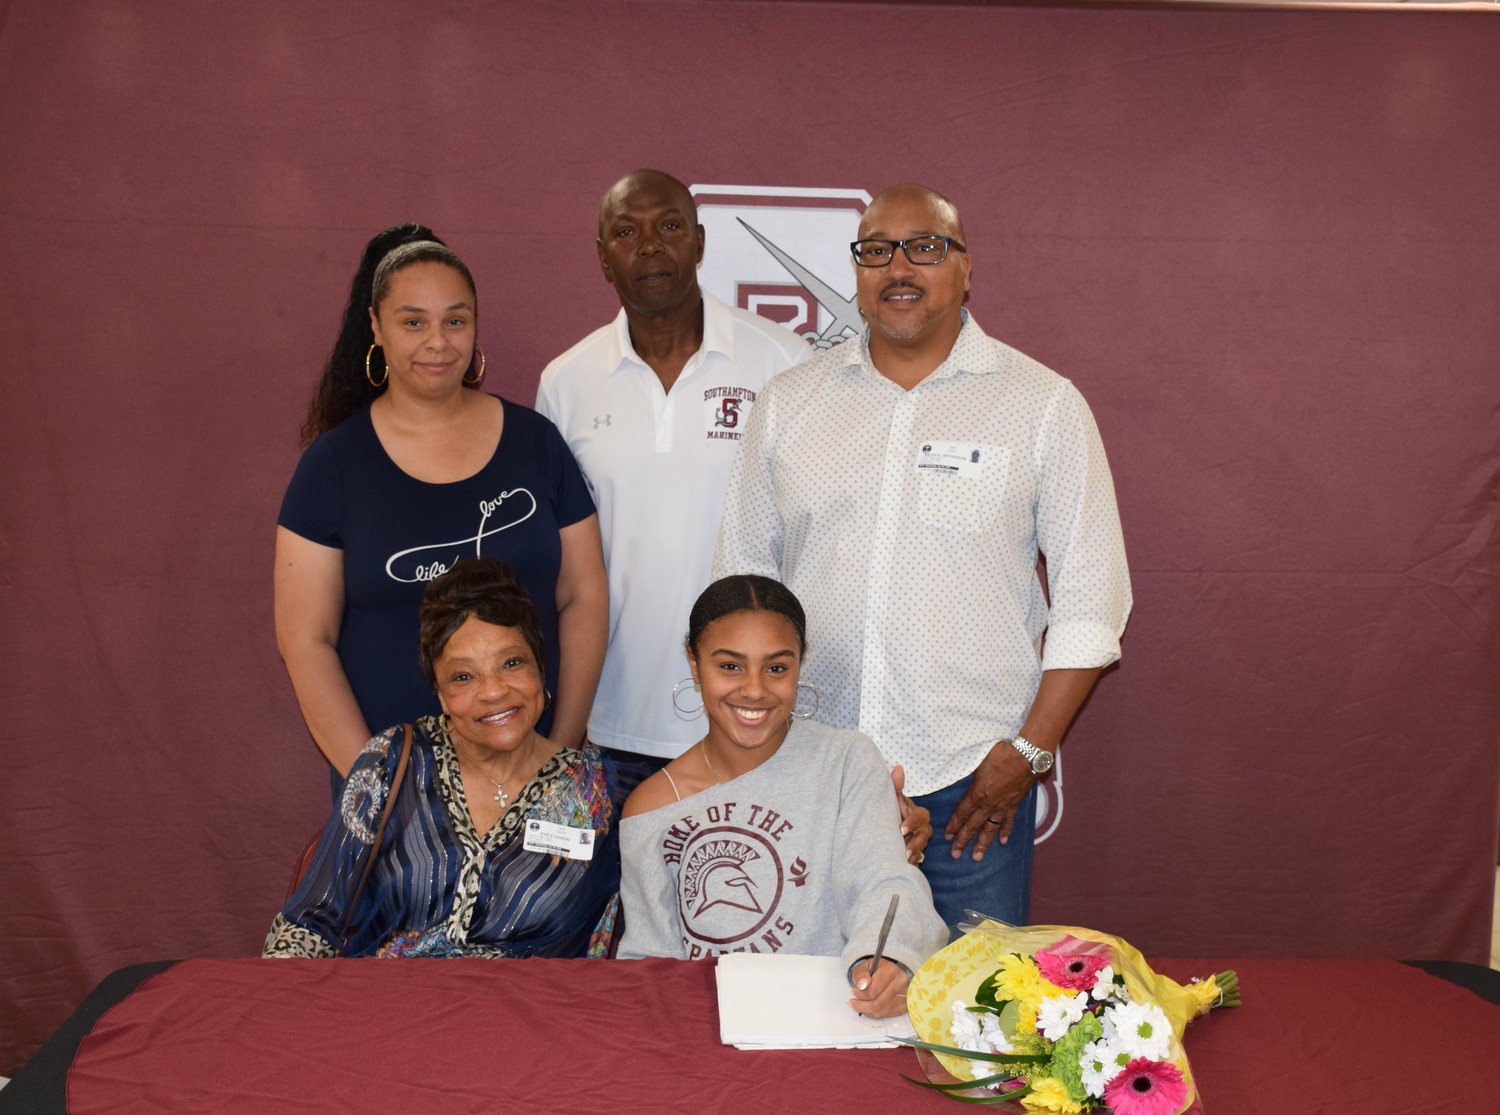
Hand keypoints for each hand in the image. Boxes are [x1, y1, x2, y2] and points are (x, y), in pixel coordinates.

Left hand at [848, 957, 910, 1017]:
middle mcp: (901, 983)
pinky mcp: (905, 1005)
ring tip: (861, 1004)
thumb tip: (862, 985)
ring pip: (882, 1011)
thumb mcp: (865, 966)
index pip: (873, 991)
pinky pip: (888, 1015)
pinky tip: (870, 1008)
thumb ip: (860, 974)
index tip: (854, 991)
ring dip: (868, 1011)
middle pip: (878, 1003)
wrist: (892, 972)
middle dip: (862, 1005)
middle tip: (854, 1002)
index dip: (860, 994)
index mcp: (891, 970)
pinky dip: (876, 1013)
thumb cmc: (878, 969)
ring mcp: (905, 995)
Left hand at [891, 765, 930, 864]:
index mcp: (918, 814)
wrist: (892, 832)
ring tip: (903, 859)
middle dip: (915, 842)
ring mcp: (920, 843)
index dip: (911, 822)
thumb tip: (898, 767)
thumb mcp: (893, 800)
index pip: (919, 817)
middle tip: (905, 849)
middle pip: (924, 835)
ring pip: (921, 850)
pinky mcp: (916, 856)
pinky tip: (903, 867)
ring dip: (913, 855)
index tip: (901, 829)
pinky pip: (916, 861)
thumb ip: (895, 786)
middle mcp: (923, 829)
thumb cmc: (894, 812)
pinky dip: (910, 864)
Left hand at [944, 741, 1036, 861]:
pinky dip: (1005, 832)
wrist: (1026, 757)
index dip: (953, 826)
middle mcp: (988, 804)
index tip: (947, 837)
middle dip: (963, 841)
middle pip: (972, 826)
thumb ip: (968, 773)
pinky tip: (1002, 842)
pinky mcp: (1014, 804)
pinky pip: (1008, 821)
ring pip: (990, 829)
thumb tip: (958, 772)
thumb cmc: (1000, 755)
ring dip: (983, 843)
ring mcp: (1002, 806)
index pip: (961, 813)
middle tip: (955, 855)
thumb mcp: (977, 761)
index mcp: (977, 794)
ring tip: (977, 857)